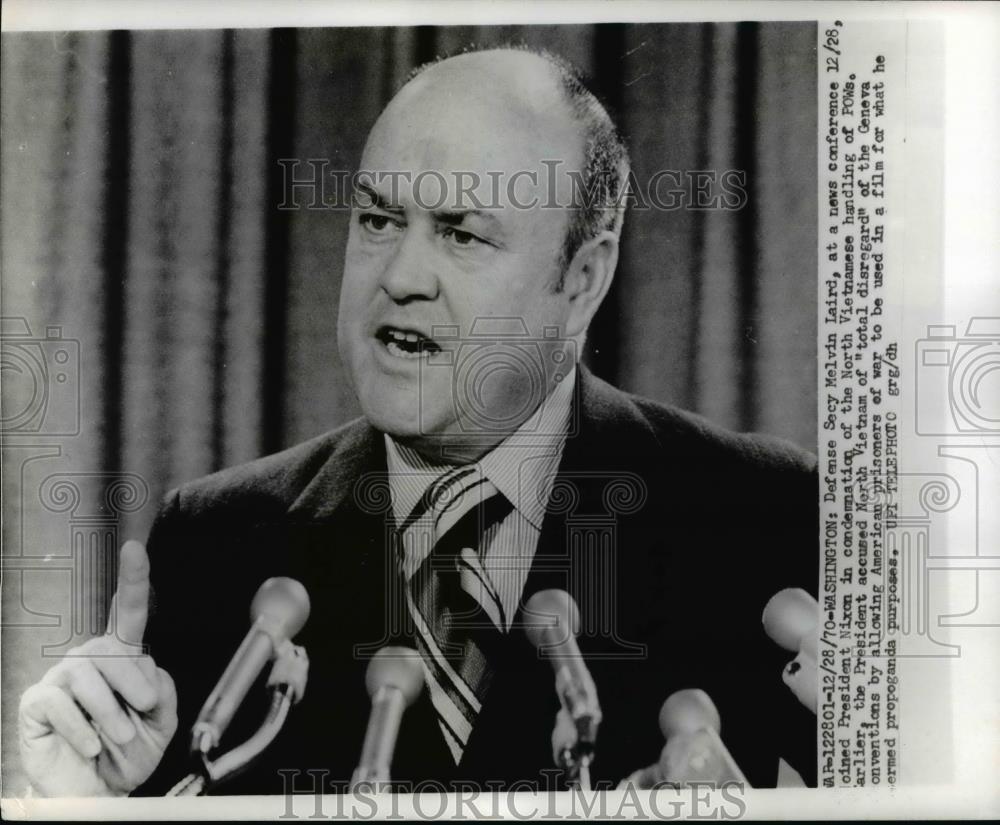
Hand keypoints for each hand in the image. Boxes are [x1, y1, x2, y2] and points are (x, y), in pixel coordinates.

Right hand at [18, 540, 177, 796]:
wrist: (99, 793)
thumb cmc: (128, 754)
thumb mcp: (162, 722)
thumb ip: (165, 689)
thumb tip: (149, 670)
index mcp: (123, 657)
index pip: (129, 612)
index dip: (132, 579)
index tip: (135, 549)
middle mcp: (90, 659)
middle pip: (115, 650)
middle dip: (134, 685)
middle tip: (143, 712)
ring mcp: (61, 678)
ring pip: (88, 676)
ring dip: (112, 713)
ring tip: (117, 738)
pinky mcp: (37, 702)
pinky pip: (60, 703)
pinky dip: (82, 729)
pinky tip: (91, 745)